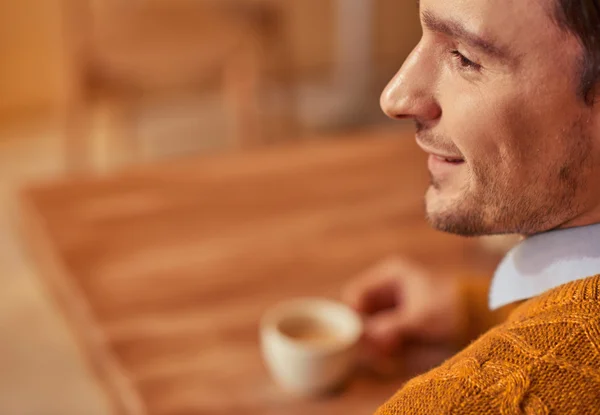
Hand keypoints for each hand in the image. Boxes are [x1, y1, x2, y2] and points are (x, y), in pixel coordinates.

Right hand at [342, 257, 461, 355]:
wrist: (480, 316)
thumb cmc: (451, 307)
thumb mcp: (420, 316)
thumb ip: (391, 326)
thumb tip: (366, 337)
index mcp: (389, 275)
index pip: (355, 294)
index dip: (354, 315)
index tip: (363, 335)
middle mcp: (387, 289)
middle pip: (360, 313)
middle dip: (366, 333)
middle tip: (378, 349)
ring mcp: (392, 306)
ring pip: (369, 327)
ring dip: (374, 342)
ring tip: (387, 355)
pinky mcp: (398, 323)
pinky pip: (381, 336)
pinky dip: (383, 347)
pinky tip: (392, 356)